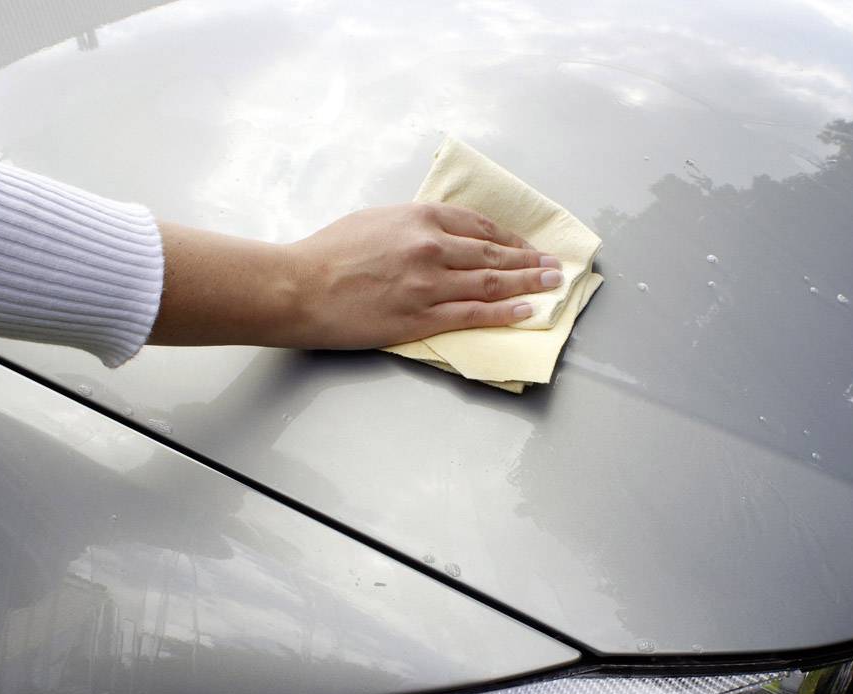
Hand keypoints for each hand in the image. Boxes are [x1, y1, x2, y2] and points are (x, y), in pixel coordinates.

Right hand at [147, 204, 560, 348]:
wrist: (299, 286)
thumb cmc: (326, 254)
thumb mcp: (374, 220)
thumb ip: (410, 227)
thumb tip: (436, 237)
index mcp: (420, 218)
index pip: (478, 226)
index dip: (508, 238)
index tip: (525, 245)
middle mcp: (431, 247)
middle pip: (493, 254)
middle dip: (528, 260)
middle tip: (553, 266)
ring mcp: (429, 284)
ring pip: (491, 283)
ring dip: (527, 284)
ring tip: (551, 287)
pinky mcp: (421, 317)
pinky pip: (473, 314)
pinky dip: (504, 312)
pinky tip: (526, 311)